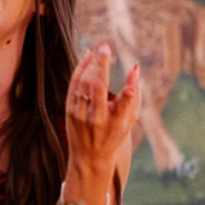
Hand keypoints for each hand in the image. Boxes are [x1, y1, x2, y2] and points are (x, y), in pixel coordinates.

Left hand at [66, 44, 141, 177]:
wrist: (89, 157)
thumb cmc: (114, 134)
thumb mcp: (129, 120)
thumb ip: (135, 96)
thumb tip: (135, 69)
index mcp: (117, 123)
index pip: (124, 105)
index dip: (130, 91)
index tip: (133, 72)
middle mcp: (97, 119)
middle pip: (98, 88)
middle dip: (101, 66)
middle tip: (106, 47)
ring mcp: (81, 115)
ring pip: (84, 84)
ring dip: (90, 64)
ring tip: (99, 51)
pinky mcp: (69, 111)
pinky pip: (74, 85)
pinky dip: (80, 69)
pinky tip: (87, 57)